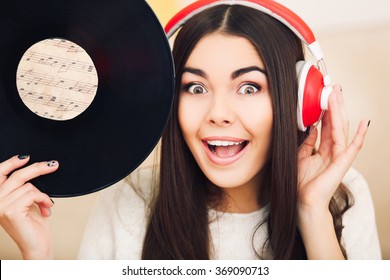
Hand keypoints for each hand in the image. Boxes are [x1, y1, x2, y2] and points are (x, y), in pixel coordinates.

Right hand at [0, 155, 58, 258]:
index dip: (11, 162)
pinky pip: (33, 193)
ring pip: (28, 186)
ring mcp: (1, 206)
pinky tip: (46, 209)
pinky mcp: (11, 210)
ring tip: (46, 206)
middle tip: (53, 165)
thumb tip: (34, 168)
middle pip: (17, 176)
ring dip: (43, 195)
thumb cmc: (34, 226)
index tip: (26, 157)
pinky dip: (44, 199)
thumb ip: (24, 187)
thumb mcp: (28, 201)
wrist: (37, 246)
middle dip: (38, 168)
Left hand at [297, 85, 368, 210]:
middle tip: (333, 88)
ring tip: (338, 95)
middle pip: (335, 123)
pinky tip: (365, 122)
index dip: (324, 109)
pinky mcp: (343, 163)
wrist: (303, 201)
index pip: (325, 125)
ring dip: (340, 111)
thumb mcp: (300, 156)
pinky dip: (360, 135)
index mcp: (323, 149)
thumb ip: (307, 142)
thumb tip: (311, 128)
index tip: (322, 95)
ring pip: (342, 129)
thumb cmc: (301, 182)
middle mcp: (333, 150)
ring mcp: (340, 156)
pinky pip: (353, 147)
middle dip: (334, 105)